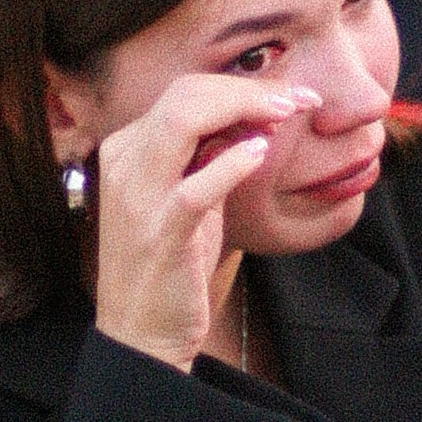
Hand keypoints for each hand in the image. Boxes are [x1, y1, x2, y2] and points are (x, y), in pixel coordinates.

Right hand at [88, 73, 318, 370]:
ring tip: (283, 116)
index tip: (288, 95)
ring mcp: (137, 198)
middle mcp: (124, 164)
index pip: (183, 93)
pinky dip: (232, 163)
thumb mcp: (189, 198)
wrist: (141, 334)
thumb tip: (257, 116)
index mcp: (127, 149)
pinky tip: (260, 154)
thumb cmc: (171, 264)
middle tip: (297, 99)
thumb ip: (210, 156)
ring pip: (183, 121)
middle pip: (185, 95)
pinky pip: (195, 188)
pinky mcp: (160, 235)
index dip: (240, 87)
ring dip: (243, 109)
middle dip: (247, 90)